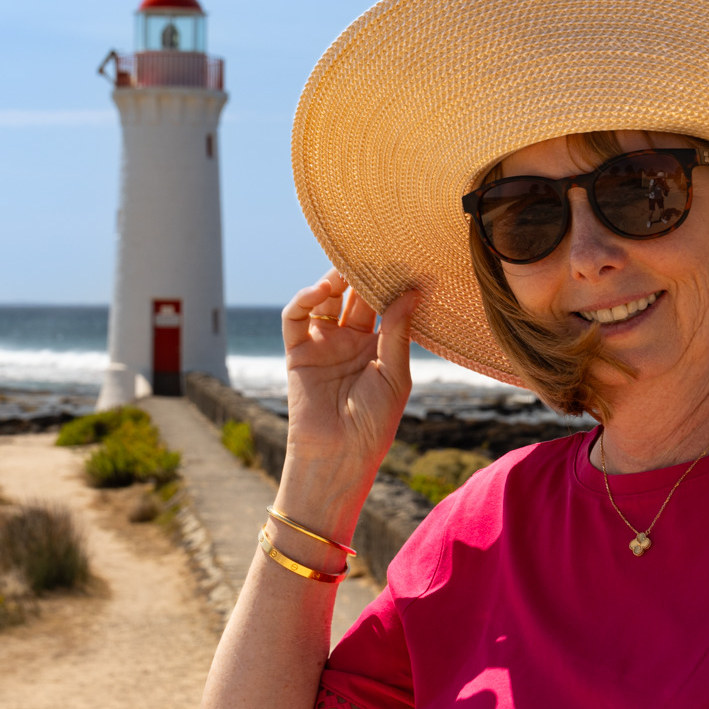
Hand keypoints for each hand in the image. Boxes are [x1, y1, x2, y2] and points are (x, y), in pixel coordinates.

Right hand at [277, 271, 417, 533]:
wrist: (339, 456)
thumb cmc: (374, 423)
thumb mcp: (395, 375)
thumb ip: (398, 332)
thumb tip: (412, 291)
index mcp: (380, 347)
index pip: (384, 305)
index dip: (391, 284)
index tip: (405, 261)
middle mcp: (351, 341)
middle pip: (355, 297)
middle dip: (363, 275)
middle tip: (374, 252)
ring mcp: (323, 344)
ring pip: (326, 300)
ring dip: (333, 280)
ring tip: (345, 267)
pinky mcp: (297, 352)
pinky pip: (296, 318)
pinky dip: (304, 299)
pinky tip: (320, 290)